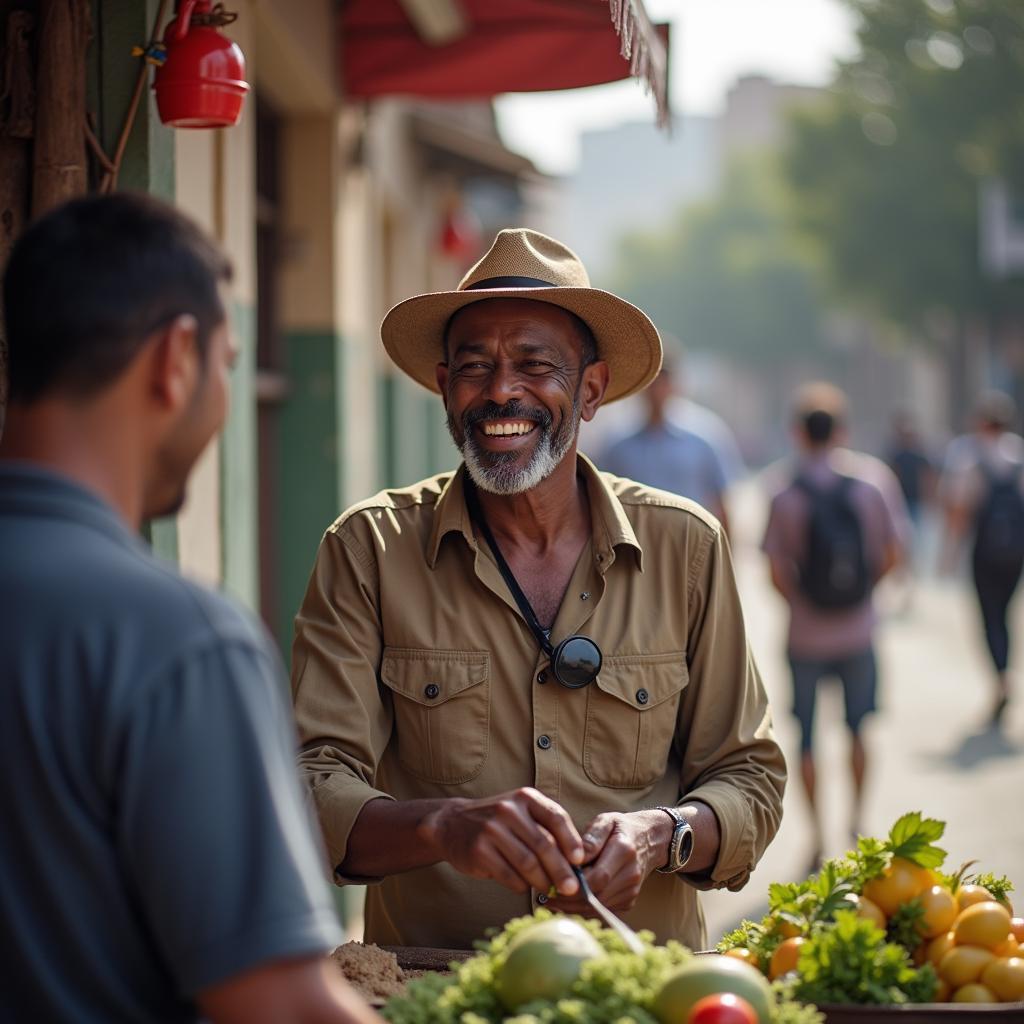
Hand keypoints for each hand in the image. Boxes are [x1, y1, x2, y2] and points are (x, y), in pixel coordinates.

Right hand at [418, 787, 583, 896]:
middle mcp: (509, 809)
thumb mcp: (521, 813)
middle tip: (572, 888)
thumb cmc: (498, 822)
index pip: (556, 818)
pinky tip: (524, 887)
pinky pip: (509, 875)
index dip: (571, 841)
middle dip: (561, 870)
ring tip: (548, 890)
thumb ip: (545, 830)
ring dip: (542, 882)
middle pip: (544, 845)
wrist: (452, 824)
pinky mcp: (479, 850)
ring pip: (528, 863)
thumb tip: (575, 863)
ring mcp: (492, 829)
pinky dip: (520, 886)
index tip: (580, 861)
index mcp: (525, 797)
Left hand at [546, 809, 670, 914]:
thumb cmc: (620, 828)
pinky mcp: (629, 901)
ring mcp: (632, 891)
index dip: (574, 885)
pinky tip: (567, 902)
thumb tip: (577, 857)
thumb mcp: (606, 821)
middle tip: (543, 897)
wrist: (650, 839)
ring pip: (599, 907)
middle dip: (569, 900)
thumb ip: (592, 837)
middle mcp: (631, 874)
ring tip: (550, 901)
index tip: (551, 883)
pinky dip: (584, 909)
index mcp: (624, 850)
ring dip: (574, 908)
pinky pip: (603, 910)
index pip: (598, 877)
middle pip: (597, 896)